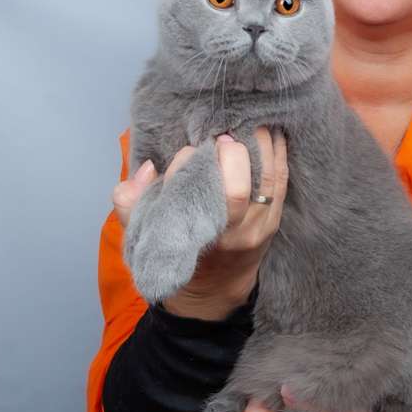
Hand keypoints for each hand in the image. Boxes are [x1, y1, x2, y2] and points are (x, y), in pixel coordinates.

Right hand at [111, 126, 288, 318]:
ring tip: (251, 122)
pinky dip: (278, 154)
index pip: (194, 193)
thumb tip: (148, 169)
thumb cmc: (178, 254)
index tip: (189, 151)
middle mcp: (230, 234)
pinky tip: (272, 134)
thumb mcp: (144, 236)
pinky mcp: (274, 221)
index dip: (189, 164)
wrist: (216, 289)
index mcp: (194, 235)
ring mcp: (257, 228)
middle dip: (230, 153)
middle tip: (222, 135)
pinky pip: (281, 182)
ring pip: (265, 181)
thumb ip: (131, 205)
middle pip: (236, 190)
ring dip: (260, 146)